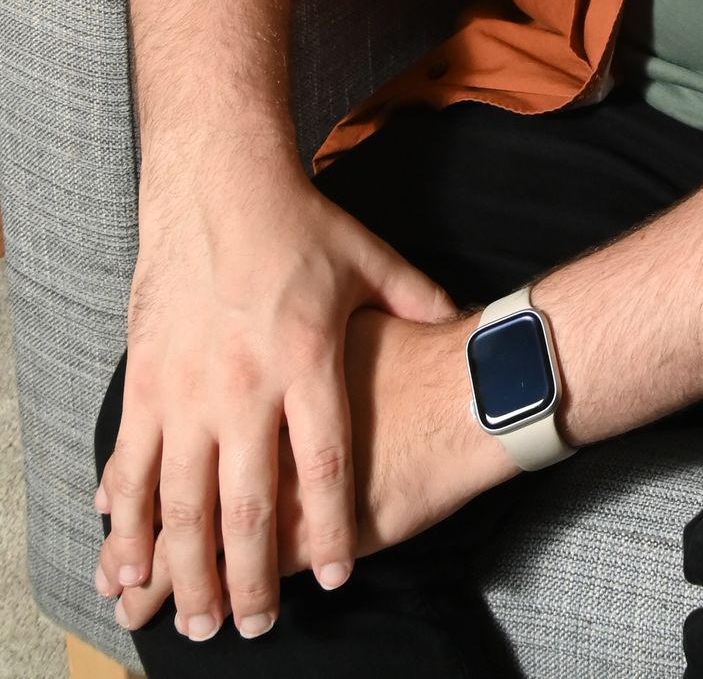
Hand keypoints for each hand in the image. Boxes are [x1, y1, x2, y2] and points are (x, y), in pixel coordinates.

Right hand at [96, 154, 458, 643]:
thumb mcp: (369, 260)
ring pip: (182, 502)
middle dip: (248, 578)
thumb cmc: (297, 222)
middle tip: (252, 631)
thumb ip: (417, 300)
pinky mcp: (146, 381)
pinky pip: (132, 467)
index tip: (332, 580)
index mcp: (307, 361)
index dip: (327, 528)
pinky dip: (126, 522)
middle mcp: (245, 384)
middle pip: (247, 505)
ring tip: (195, 620)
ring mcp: (187, 387)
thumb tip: (466, 320)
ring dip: (185, 570)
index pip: (323, 465)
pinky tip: (127, 562)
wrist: (218, 182)